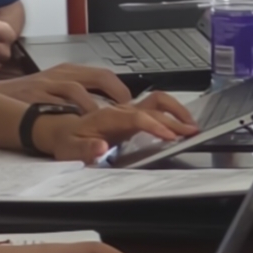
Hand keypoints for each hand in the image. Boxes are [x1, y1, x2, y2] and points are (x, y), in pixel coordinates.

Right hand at [15, 60, 139, 108]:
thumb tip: (105, 108)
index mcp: (68, 72)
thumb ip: (79, 95)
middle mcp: (60, 75)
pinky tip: (77, 124)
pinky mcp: (33, 97)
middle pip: (96, 77)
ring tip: (103, 120)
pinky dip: (68, 113)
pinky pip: (55, 104)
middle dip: (115, 94)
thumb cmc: (26, 97)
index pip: (102, 74)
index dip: (119, 89)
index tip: (131, 105)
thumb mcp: (56, 89)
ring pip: (77, 90)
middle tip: (125, 112)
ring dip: (93, 106)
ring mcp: (47, 85)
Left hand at [32, 99, 198, 162]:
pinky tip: (180, 125)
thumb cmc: (67, 141)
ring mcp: (127, 111)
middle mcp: (120, 111)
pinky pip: (155, 108)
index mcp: (107, 117)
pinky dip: (171, 114)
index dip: (154, 125)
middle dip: (175, 119)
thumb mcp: (70, 150)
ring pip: (157, 102)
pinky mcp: (132, 115)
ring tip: (192, 125)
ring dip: (177, 111)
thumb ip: (85, 150)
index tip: (170, 137)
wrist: (60, 131)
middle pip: (153, 108)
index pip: (136, 117)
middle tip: (193, 132)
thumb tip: (101, 148)